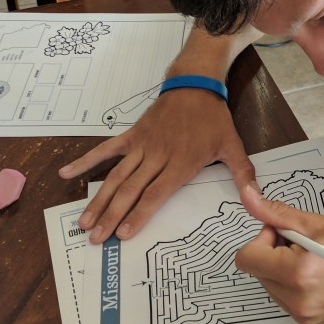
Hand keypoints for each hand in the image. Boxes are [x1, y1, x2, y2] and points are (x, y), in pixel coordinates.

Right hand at [59, 88, 254, 243]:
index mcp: (181, 163)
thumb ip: (243, 175)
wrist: (195, 84)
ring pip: (116, 175)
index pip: (156, 193)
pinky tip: (66, 174)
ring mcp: (142, 145)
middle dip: (112, 216)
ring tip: (83, 221)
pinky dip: (86, 162)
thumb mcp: (233, 146)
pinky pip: (106, 150)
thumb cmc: (214, 119)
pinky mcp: (132, 134)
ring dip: (99, 199)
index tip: (124, 234)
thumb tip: (257, 199)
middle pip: (131, 190)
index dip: (139, 214)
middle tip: (95, 238)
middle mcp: (158, 156)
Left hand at [236, 184, 323, 323]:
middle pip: (257, 270)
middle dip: (273, 252)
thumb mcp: (319, 223)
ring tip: (314, 259)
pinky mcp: (308, 321)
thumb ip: (277, 213)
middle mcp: (296, 299)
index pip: (246, 257)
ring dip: (282, 268)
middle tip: (304, 243)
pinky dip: (293, 283)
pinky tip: (318, 275)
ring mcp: (302, 313)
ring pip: (269, 284)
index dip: (262, 238)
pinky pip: (284, 297)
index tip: (283, 232)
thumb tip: (249, 199)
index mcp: (296, 273)